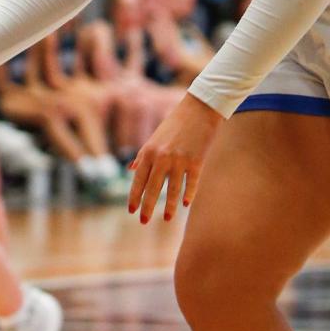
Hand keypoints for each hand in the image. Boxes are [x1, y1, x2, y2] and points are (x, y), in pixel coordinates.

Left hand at [127, 92, 220, 222]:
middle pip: (152, 188)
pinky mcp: (196, 161)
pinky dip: (188, 195)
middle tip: (143, 221)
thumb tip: (130, 170)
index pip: (138, 180)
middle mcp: (162, 157)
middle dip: (147, 207)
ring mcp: (180, 160)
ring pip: (172, 190)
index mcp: (149, 151)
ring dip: (169, 206)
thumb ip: (142, 155)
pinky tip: (185, 204)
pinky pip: (191, 183)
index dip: (134, 196)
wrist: (199, 108)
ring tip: (166, 218)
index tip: (131, 210)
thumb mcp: (155, 138)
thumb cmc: (175, 123)